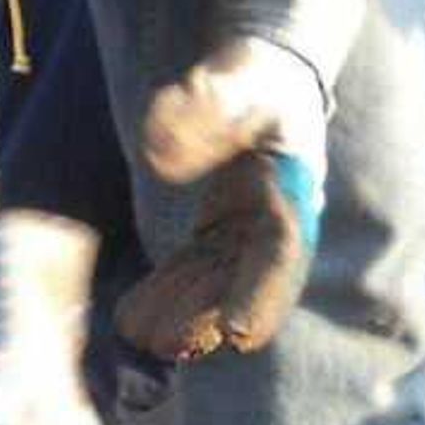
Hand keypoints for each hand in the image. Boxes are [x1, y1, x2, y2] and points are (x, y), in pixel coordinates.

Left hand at [120, 0, 360, 362]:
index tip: (237, 334)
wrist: (261, 77)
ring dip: (182, 316)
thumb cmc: (256, 77)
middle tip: (169, 347)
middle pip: (244, 284)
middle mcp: (275, 223)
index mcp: (293, 190)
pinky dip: (166, 295)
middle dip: (209, 319)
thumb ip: (203, 109)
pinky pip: (193, 271)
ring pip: (214, 285)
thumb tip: (157, 154)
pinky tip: (132, 318)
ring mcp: (246, 232)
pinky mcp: (220, 232)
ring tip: (140, 337)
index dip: (261, 295)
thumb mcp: (237, 77)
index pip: (282, 254)